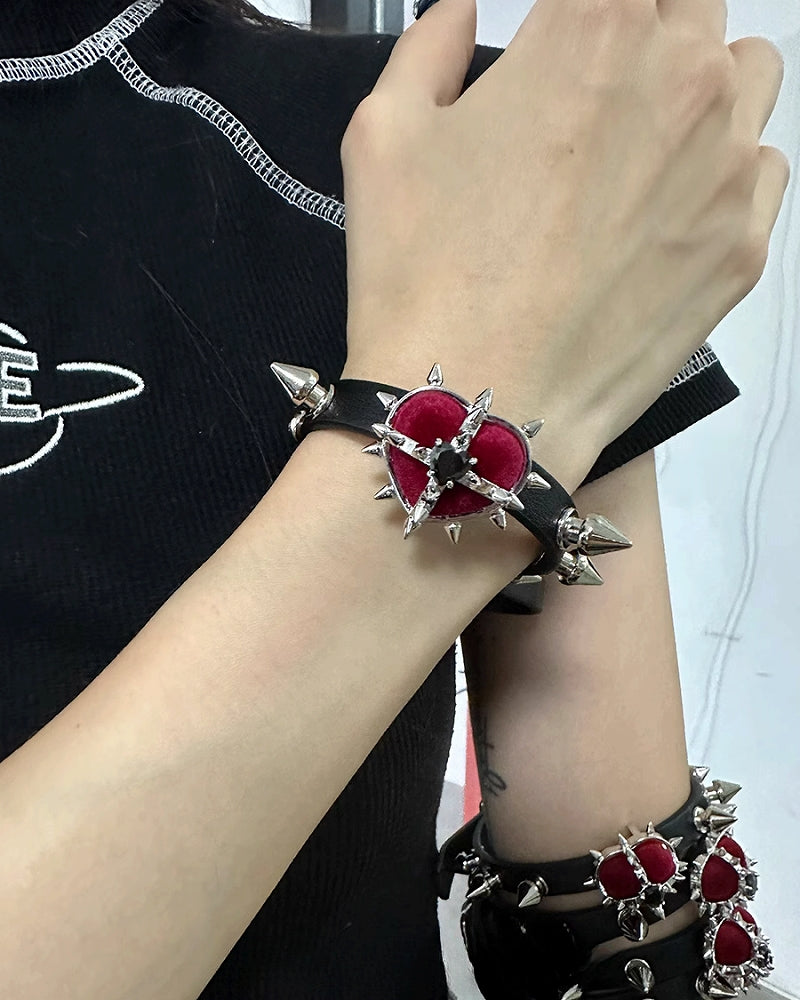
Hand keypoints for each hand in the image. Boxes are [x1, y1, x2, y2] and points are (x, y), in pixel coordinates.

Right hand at [339, 0, 787, 475]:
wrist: (475, 409)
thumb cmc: (419, 271)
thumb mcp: (383, 134)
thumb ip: (431, 44)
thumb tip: (466, 14)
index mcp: (595, 27)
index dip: (575, 12)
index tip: (553, 52)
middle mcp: (685, 79)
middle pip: (689, 6)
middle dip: (638, 31)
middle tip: (586, 91)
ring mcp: (728, 169)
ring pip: (747, 75)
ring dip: (700, 84)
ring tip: (640, 144)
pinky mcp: (744, 249)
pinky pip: (762, 169)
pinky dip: (723, 171)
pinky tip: (665, 214)